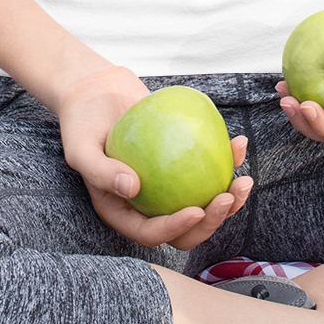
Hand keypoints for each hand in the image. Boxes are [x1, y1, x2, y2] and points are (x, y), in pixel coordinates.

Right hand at [56, 66, 252, 251]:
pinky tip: (239, 144)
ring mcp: (168, 185)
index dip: (176, 229)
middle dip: (212, 221)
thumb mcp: (80, 148)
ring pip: (204, 203)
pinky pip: (208, 167)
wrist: (95, 92)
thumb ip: (101, 171)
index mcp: (123, 211)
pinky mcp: (182, 161)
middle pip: (185, 228)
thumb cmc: (81, 121)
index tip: (196, 210)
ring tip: (244, 180)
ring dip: (230, 199)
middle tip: (227, 197)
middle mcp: (148, 204)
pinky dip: (227, 159)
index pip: (151, 232)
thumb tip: (133, 189)